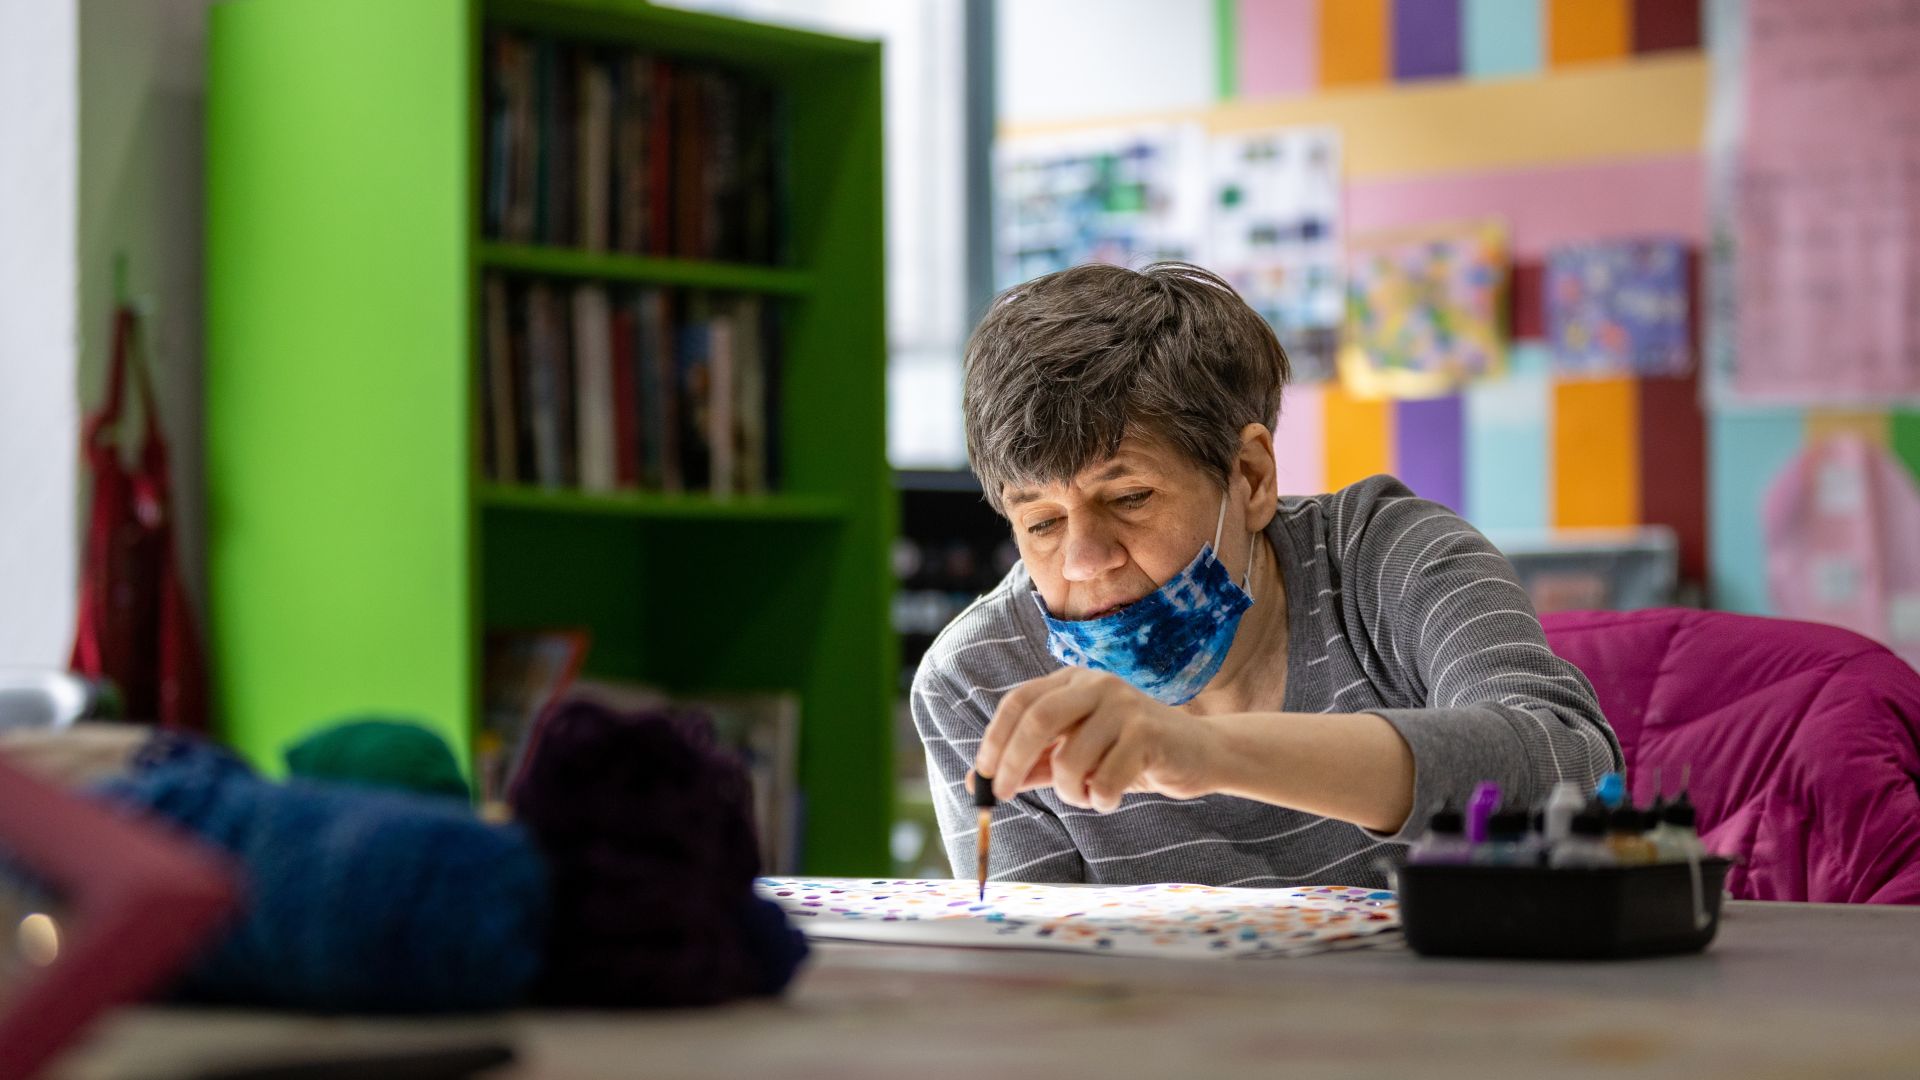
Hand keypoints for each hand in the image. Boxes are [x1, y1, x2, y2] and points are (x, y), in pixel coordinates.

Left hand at [972, 668, 1220, 812]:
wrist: (1200, 754)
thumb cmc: (1131, 754)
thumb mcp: (1076, 755)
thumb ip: (1031, 764)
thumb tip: (974, 782)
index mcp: (1074, 682)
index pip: (1019, 702)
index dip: (994, 740)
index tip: (983, 778)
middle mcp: (1096, 685)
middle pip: (1037, 719)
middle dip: (1012, 762)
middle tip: (1003, 796)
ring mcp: (1124, 707)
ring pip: (1070, 760)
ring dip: (1069, 792)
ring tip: (1086, 795)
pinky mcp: (1148, 734)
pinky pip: (1104, 781)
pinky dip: (1099, 800)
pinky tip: (1112, 797)